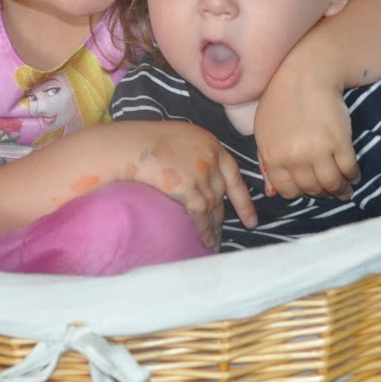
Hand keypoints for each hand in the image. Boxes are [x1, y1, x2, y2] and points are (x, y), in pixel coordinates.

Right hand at [121, 125, 256, 249]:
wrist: (130, 145)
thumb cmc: (146, 140)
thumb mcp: (181, 137)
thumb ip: (196, 153)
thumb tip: (198, 171)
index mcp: (212, 145)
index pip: (234, 175)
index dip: (243, 200)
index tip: (250, 218)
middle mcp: (212, 159)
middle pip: (222, 194)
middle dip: (225, 216)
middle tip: (226, 235)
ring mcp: (202, 174)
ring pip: (214, 208)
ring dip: (215, 228)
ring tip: (214, 243)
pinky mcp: (189, 189)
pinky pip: (201, 215)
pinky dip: (205, 230)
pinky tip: (206, 241)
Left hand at [253, 49, 357, 199]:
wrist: (307, 74)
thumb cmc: (282, 99)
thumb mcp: (264, 130)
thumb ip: (266, 161)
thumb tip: (273, 193)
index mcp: (273, 155)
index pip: (286, 190)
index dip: (299, 191)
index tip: (308, 187)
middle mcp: (294, 157)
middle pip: (311, 189)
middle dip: (321, 192)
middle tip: (329, 189)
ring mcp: (317, 150)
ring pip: (331, 184)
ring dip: (339, 189)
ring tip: (343, 187)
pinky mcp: (340, 142)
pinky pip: (349, 169)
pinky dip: (353, 176)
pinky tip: (353, 175)